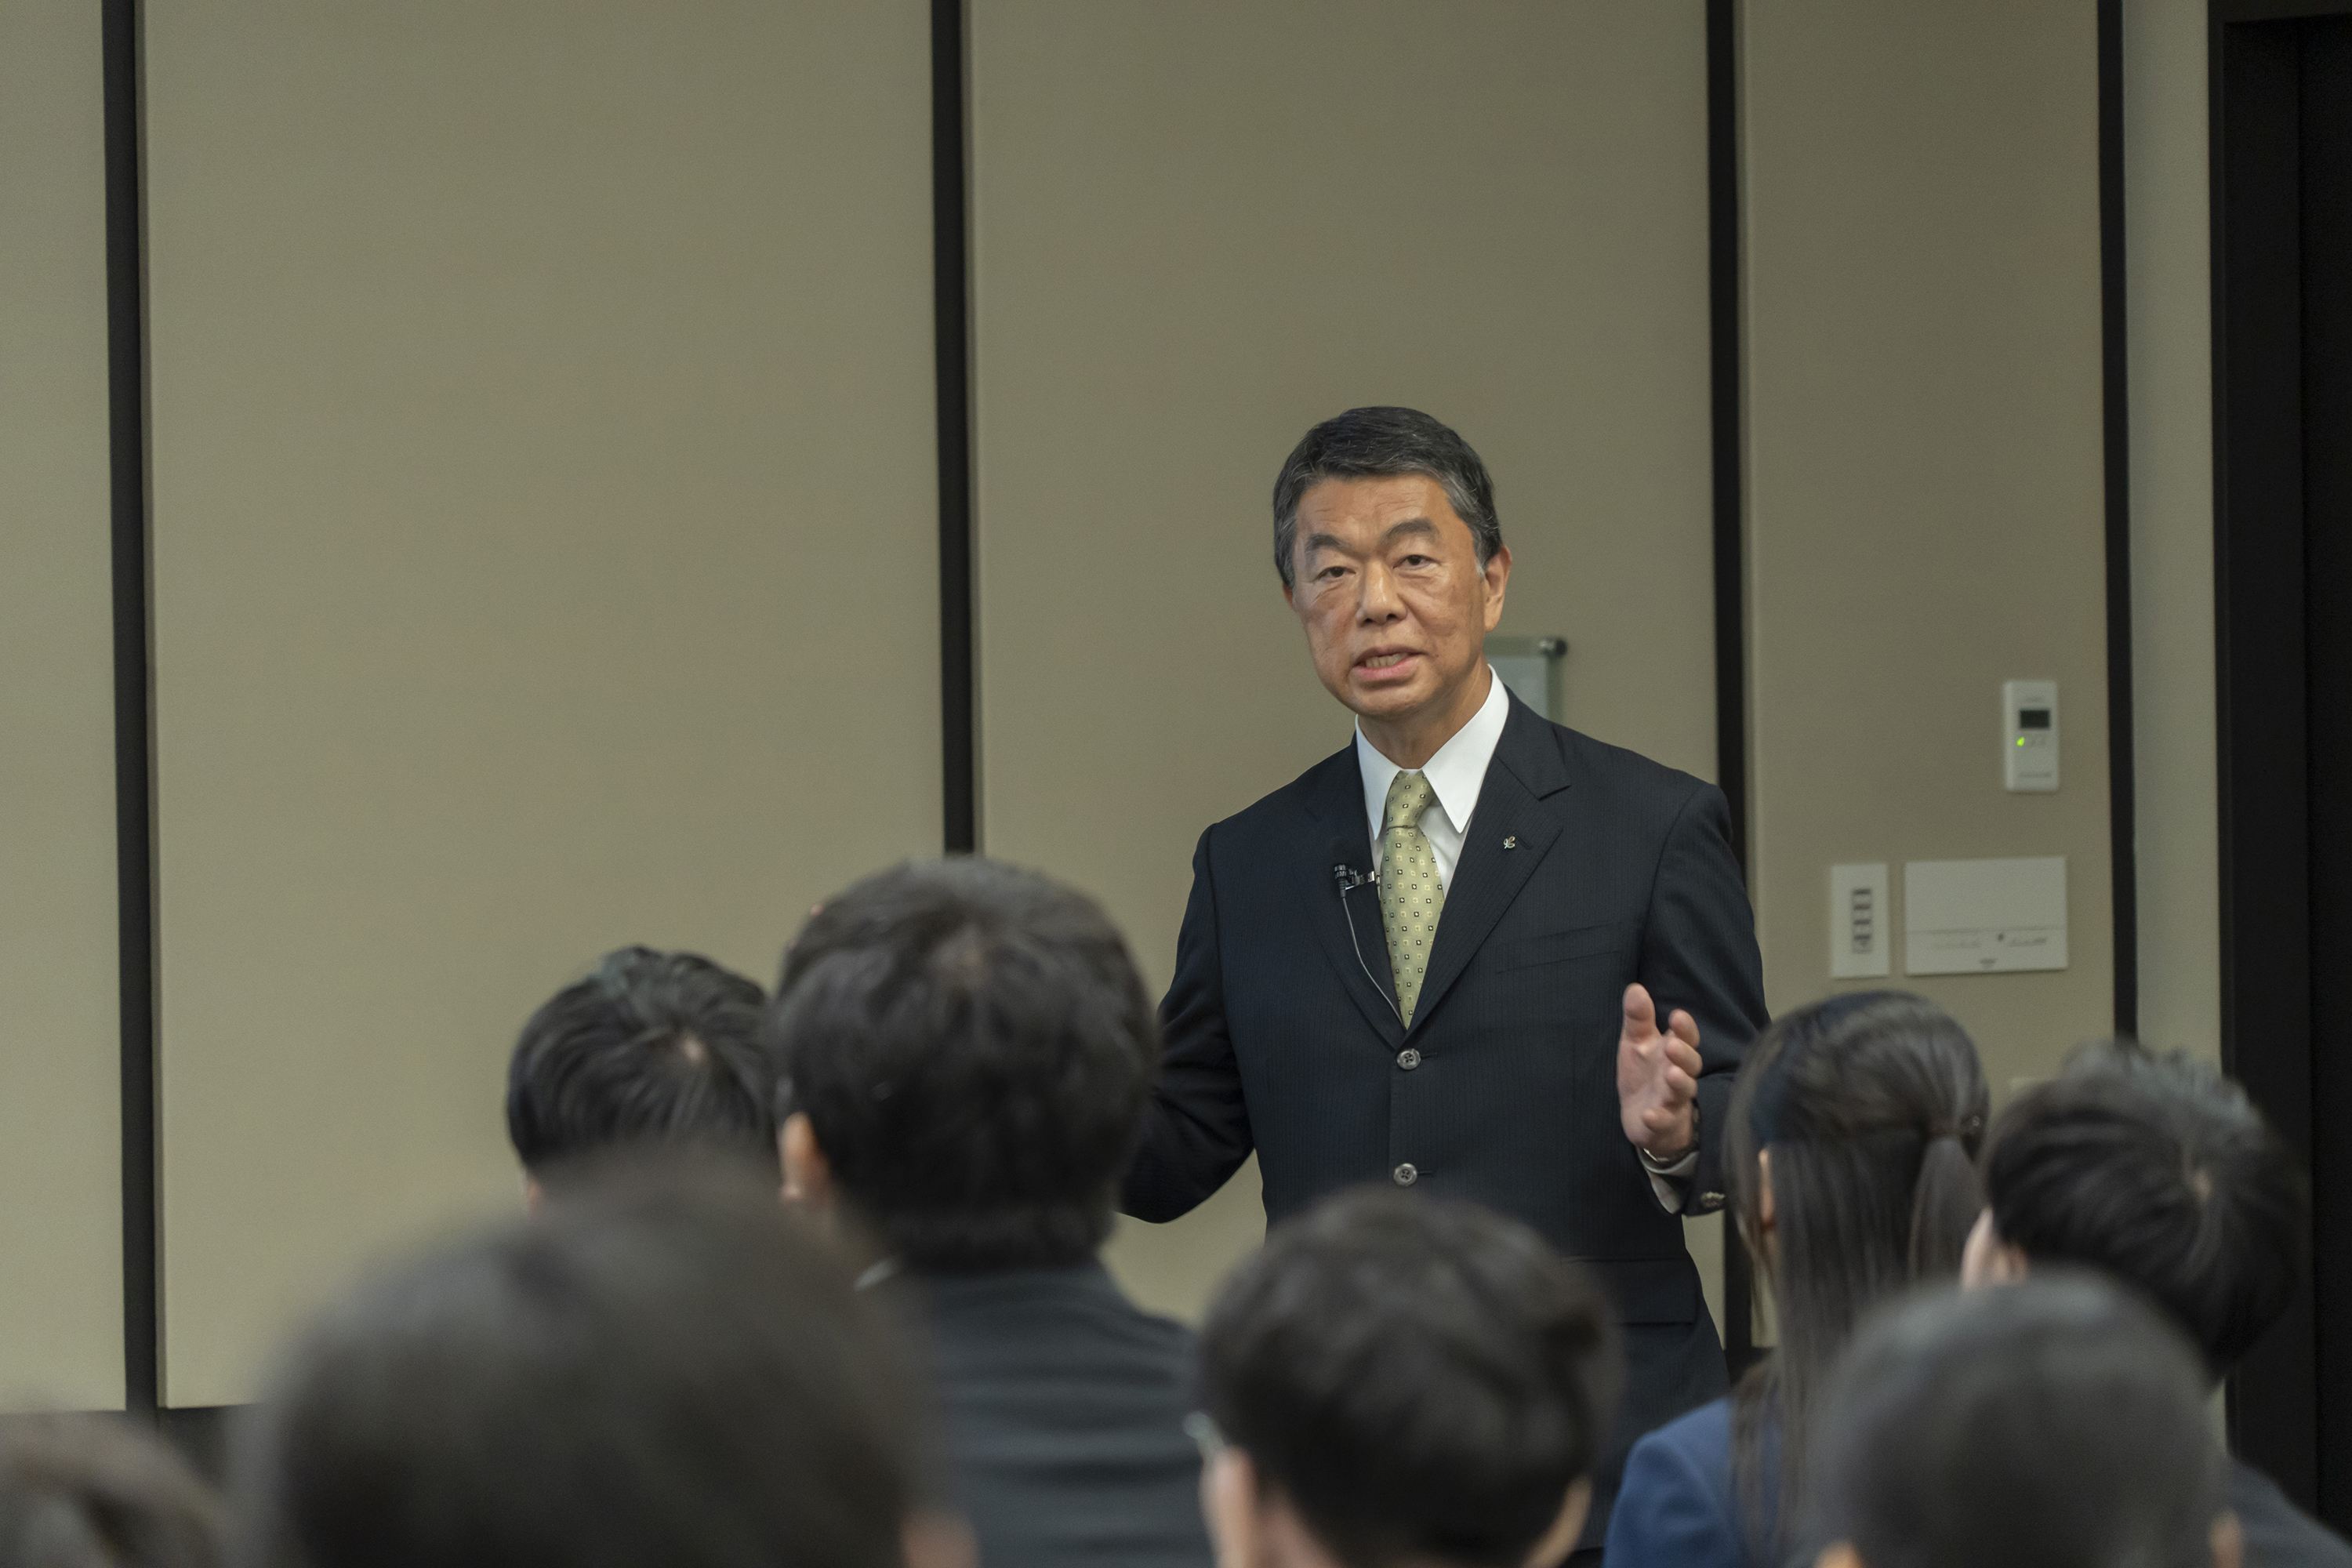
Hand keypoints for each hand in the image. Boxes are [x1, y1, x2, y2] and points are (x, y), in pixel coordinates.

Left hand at [1617, 983, 1700, 1158]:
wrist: (1644, 1118)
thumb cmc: (1644, 1074)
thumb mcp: (1636, 1043)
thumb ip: (1638, 1018)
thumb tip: (1635, 988)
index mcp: (1674, 1053)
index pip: (1687, 1038)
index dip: (1685, 1029)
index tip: (1677, 1016)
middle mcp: (1679, 1076)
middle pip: (1691, 1064)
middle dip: (1684, 1054)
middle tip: (1672, 1045)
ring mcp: (1673, 1101)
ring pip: (1683, 1092)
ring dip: (1679, 1083)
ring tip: (1671, 1074)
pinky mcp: (1663, 1124)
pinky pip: (1664, 1122)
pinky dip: (1658, 1119)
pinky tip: (1650, 1114)